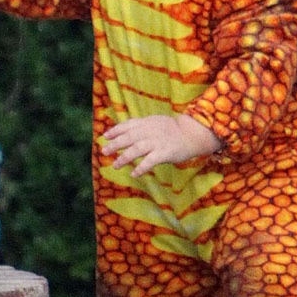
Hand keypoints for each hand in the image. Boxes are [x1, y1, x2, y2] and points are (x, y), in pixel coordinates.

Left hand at [102, 114, 220, 176]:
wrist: (192, 134)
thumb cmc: (172, 130)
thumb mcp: (155, 122)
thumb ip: (140, 126)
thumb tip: (123, 131)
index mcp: (146, 123)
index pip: (127, 125)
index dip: (115, 130)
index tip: (105, 136)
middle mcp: (150, 131)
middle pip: (129, 137)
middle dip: (115, 144)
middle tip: (104, 152)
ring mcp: (157, 142)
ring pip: (136, 149)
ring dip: (124, 158)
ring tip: (115, 166)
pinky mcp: (165, 152)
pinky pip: (150, 161)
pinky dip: (141, 168)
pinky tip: (134, 174)